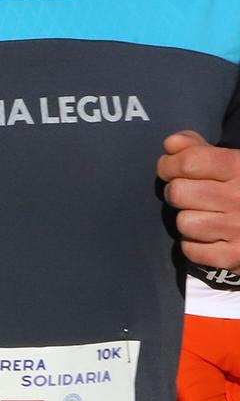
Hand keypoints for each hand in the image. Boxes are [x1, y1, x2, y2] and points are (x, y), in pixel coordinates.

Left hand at [161, 131, 239, 271]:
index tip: (169, 169)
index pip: (189, 162)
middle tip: (188, 195)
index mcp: (239, 168)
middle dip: (176, 192)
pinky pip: (191, 250)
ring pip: (183, 223)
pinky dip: (194, 245)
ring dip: (187, 220)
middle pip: (178, 192)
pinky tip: (209, 236)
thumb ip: (196, 148)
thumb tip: (170, 144)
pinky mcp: (235, 256)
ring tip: (203, 216)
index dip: (169, 164)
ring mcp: (239, 228)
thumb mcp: (228, 162)